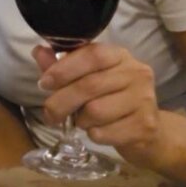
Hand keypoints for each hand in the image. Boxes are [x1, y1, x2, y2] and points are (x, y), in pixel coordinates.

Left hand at [33, 43, 161, 161]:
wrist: (146, 131)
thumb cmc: (110, 98)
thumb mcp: (87, 77)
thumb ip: (63, 65)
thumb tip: (39, 52)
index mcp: (119, 56)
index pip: (92, 55)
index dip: (64, 68)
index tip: (44, 83)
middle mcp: (136, 73)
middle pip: (89, 86)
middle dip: (61, 101)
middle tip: (50, 113)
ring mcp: (144, 100)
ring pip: (95, 111)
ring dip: (80, 120)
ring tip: (82, 120)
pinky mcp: (146, 126)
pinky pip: (104, 133)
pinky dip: (93, 135)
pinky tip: (97, 131)